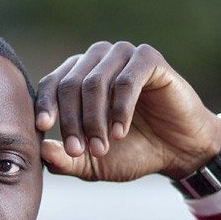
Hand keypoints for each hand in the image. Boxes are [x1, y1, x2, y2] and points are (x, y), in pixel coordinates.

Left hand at [36, 41, 220, 181]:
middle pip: (70, 84)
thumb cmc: (133, 152)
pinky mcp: (149, 59)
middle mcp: (98, 59)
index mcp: (79, 75)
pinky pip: (126, 80)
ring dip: (95, 119)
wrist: (179, 150)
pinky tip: (121, 131)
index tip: (42, 128)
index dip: (45, 105)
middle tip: (80, 151)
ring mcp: (123, 55)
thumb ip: (66, 159)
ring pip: (95, 82)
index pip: (52, 84)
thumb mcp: (93, 163)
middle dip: (72, 122)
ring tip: (102, 147)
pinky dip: (120, 108)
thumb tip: (41, 152)